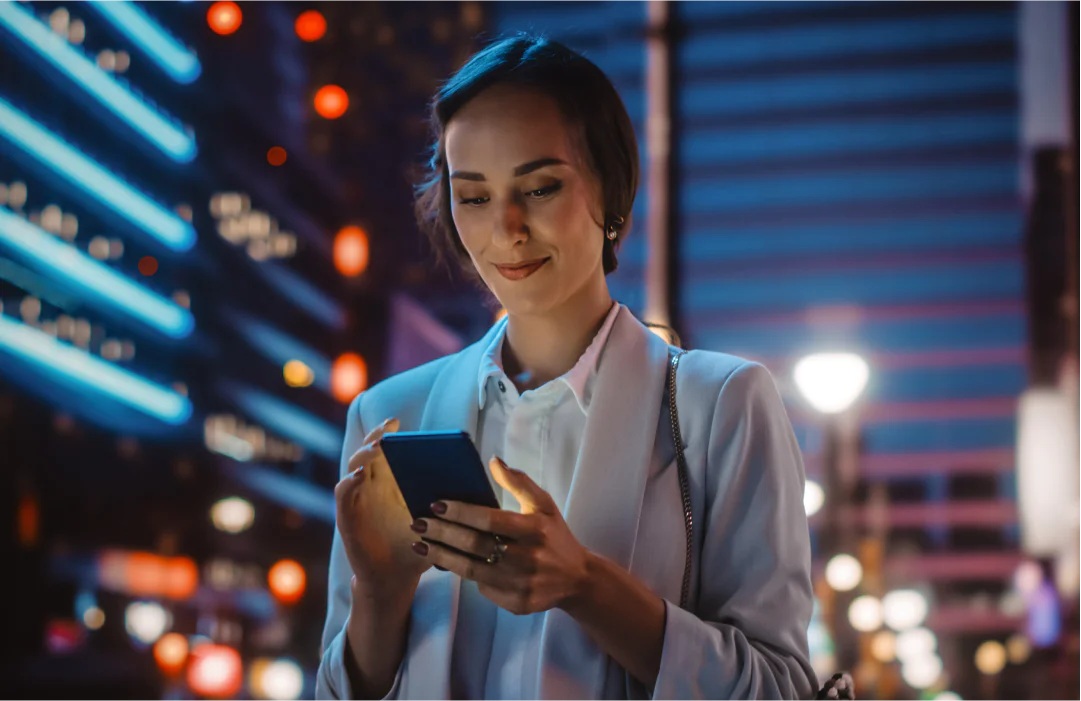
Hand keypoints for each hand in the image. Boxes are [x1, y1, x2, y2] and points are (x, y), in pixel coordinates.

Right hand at [334, 418, 429, 597]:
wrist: (397, 578)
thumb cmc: (418, 546)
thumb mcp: (435, 521)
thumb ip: (446, 501)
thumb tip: (470, 479)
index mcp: (391, 481)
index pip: (385, 450)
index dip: (387, 433)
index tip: (396, 422)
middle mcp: (371, 486)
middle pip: (367, 452)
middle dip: (375, 438)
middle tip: (387, 430)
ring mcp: (357, 500)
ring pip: (353, 468)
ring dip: (363, 456)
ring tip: (377, 449)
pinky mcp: (347, 518)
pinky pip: (343, 495)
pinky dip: (349, 483)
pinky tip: (360, 476)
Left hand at [409, 456, 591, 614]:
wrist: (577, 579)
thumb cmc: (555, 536)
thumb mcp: (544, 505)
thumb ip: (519, 482)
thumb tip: (493, 461)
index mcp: (534, 529)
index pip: (490, 520)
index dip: (461, 512)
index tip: (436, 504)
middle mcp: (527, 558)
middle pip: (475, 545)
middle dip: (443, 533)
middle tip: (418, 523)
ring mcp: (521, 584)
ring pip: (472, 570)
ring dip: (442, 556)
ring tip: (420, 545)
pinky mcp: (516, 603)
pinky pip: (482, 588)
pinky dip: (462, 573)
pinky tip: (444, 562)